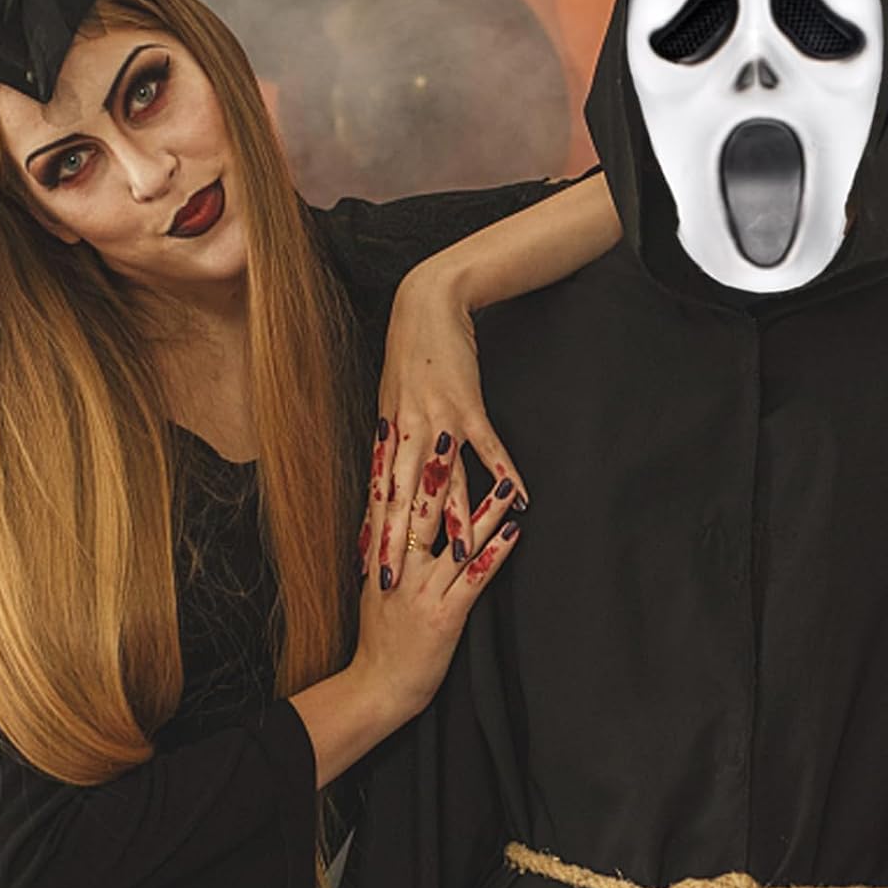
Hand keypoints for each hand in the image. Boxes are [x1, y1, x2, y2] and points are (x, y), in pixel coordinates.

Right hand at [352, 425, 522, 725]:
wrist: (377, 687)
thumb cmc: (380, 640)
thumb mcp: (374, 589)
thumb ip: (383, 553)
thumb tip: (386, 518)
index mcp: (383, 560)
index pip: (389, 504)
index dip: (397, 467)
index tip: (402, 432)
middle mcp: (401, 570)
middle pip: (420, 512)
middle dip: (436, 474)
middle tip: (449, 436)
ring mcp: (423, 592)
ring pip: (454, 542)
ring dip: (481, 510)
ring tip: (503, 485)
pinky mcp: (446, 616)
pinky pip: (474, 579)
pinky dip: (494, 554)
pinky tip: (512, 534)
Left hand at [375, 259, 527, 588]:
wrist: (426, 305)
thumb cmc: (411, 353)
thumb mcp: (392, 400)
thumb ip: (393, 441)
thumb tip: (387, 474)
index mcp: (388, 436)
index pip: (379, 497)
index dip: (374, 534)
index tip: (367, 570)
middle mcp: (407, 433)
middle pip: (402, 499)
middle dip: (398, 544)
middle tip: (392, 582)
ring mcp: (438, 420)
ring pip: (443, 480)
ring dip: (451, 520)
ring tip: (455, 558)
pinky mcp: (468, 405)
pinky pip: (488, 447)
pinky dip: (504, 473)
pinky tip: (521, 499)